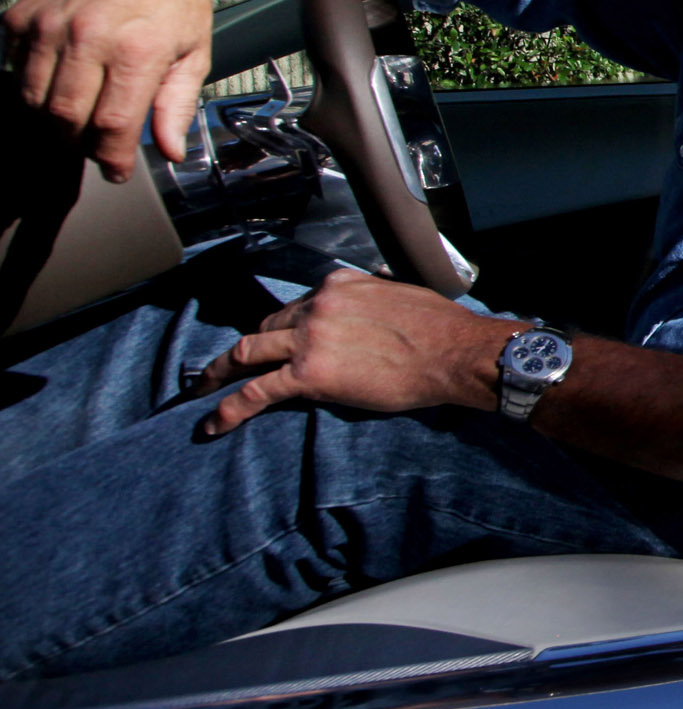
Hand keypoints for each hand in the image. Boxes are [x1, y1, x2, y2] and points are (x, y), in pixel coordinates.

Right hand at [5, 0, 223, 182]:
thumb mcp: (193, 57)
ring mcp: (50, 23)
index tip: (116, 171)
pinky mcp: (24, 13)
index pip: (110, 125)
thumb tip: (168, 152)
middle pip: (64, 117)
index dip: (110, 158)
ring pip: (32, 97)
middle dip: (76, 144)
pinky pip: (14, 67)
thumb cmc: (179, 4)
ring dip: (49, 121)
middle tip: (92, 145)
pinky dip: (31, 85)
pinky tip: (58, 82)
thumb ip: (175, 108)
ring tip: (75, 120)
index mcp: (136, 51)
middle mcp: (88, 36)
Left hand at [193, 272, 521, 435]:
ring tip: (202, 388)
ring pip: (249, 351)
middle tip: (232, 366)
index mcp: (338, 284)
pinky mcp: (308, 374)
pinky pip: (256, 391)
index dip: (287, 327)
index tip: (282, 342)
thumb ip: (372, 299)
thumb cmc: (441, 328)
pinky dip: (229, 408)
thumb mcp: (400, 295)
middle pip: (268, 326)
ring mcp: (309, 338)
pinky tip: (212, 424)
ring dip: (220, 371)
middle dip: (251, 348)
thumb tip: (371, 313)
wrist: (454, 353)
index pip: (298, 305)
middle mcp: (316, 305)